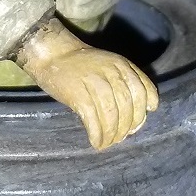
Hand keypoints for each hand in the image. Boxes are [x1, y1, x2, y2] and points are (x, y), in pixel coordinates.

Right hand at [16, 18, 158, 149]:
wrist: (54, 54)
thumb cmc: (83, 64)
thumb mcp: (110, 64)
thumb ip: (126, 81)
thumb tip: (142, 112)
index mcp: (121, 64)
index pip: (142, 90)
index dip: (142, 111)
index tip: (136, 125)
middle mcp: (111, 72)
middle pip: (127, 107)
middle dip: (126, 127)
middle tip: (120, 138)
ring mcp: (94, 82)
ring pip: (111, 116)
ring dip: (112, 135)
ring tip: (108, 142)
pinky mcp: (78, 94)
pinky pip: (93, 120)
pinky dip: (97, 135)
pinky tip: (96, 142)